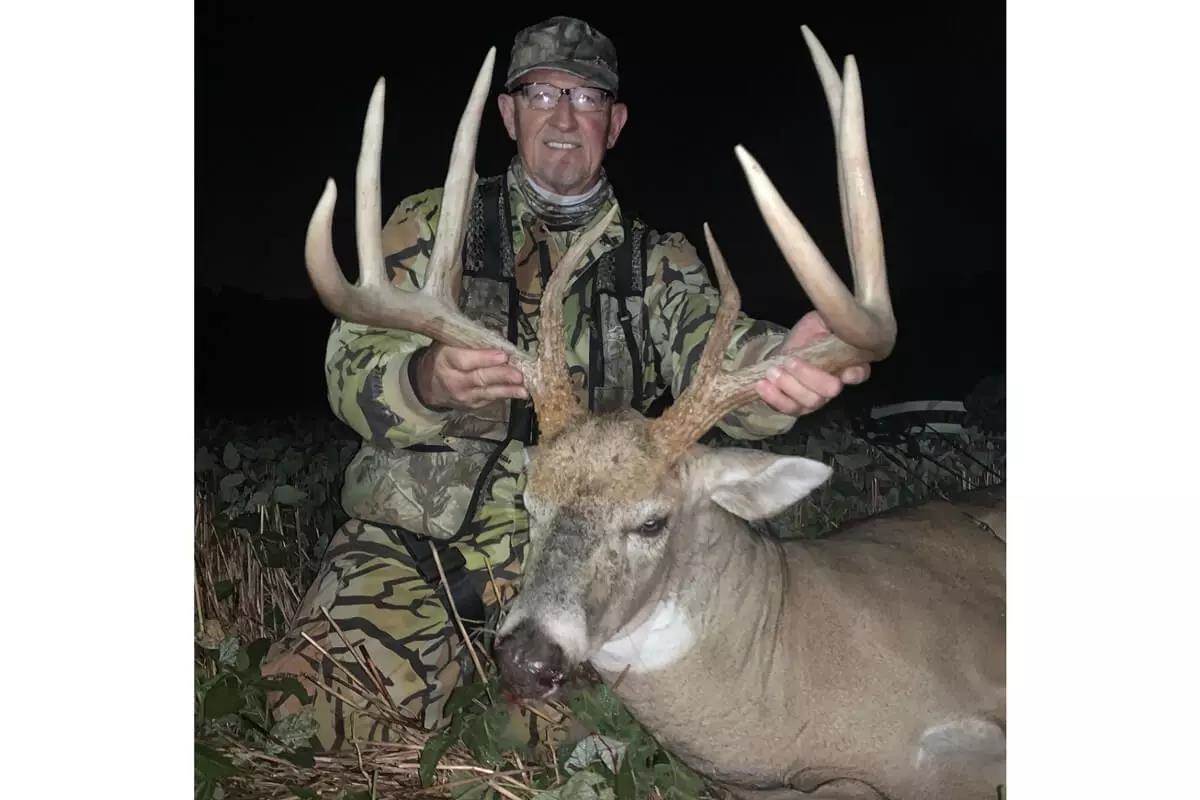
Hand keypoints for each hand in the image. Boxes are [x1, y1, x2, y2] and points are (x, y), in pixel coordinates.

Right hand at [415, 344, 527, 410]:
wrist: (426, 384)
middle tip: (519, 375)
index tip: (503, 355)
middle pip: (480, 378)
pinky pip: (490, 400)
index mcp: (446, 360)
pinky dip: (505, 396)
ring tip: (524, 390)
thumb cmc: (442, 357)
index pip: (465, 361)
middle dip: (501, 376)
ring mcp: (463, 396)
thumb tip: (496, 334)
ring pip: (488, 393)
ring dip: (508, 391)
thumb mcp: (447, 343)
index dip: (485, 358)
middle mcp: (454, 380)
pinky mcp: (471, 406)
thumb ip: (468, 339)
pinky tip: (520, 393)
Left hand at [754, 311, 870, 416]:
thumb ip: (830, 324)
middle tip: (789, 361)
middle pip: (830, 390)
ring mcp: (816, 398)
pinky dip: (774, 398)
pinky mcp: (796, 406)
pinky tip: (762, 385)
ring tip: (772, 371)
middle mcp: (835, 384)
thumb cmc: (808, 335)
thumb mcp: (820, 322)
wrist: (786, 350)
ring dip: (789, 386)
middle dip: (809, 376)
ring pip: (810, 402)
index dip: (855, 375)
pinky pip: (789, 409)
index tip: (845, 373)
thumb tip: (835, 322)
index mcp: (847, 363)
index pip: (860, 372)